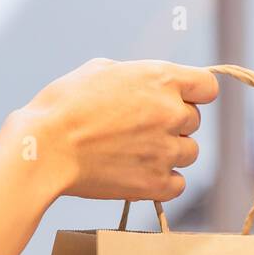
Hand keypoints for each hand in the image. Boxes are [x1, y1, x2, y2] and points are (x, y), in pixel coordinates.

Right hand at [19, 58, 217, 201]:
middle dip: (173, 123)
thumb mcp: (101, 70)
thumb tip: (147, 85)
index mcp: (160, 79)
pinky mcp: (156, 183)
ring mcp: (166, 151)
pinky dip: (164, 181)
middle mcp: (171, 114)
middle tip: (140, 128)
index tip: (181, 100)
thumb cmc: (65, 106)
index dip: (195, 93)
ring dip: (170, 152)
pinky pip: (178, 184)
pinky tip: (140, 173)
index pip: (207, 87)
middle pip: (194, 121)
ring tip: (136, 151)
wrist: (46, 149)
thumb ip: (136, 77)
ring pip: (189, 153)